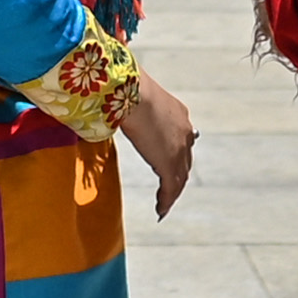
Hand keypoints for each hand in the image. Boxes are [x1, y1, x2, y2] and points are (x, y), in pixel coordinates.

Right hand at [124, 74, 197, 217]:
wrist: (133, 92)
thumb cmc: (126, 87)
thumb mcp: (133, 97)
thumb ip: (130, 106)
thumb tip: (112, 103)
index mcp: (178, 113)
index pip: (181, 139)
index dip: (176, 154)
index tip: (169, 163)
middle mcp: (185, 132)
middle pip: (185, 161)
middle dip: (178, 176)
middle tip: (170, 190)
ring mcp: (179, 149)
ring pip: (180, 177)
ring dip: (172, 193)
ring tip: (164, 206)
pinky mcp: (170, 163)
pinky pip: (171, 188)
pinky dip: (166, 200)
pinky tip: (161, 210)